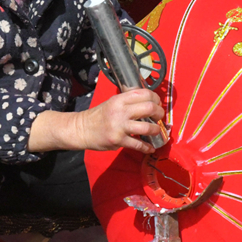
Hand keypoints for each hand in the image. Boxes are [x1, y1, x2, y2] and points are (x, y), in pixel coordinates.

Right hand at [27, 89, 164, 154]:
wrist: (81, 129)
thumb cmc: (99, 116)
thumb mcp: (112, 102)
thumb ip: (128, 102)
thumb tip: (150, 103)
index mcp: (119, 99)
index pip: (144, 94)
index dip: (155, 98)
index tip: (157, 104)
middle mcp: (120, 111)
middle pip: (149, 108)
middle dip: (159, 113)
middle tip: (159, 117)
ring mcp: (119, 127)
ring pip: (147, 127)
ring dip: (156, 130)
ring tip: (157, 131)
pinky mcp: (118, 141)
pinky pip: (138, 144)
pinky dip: (147, 147)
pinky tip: (151, 147)